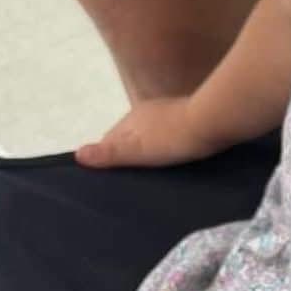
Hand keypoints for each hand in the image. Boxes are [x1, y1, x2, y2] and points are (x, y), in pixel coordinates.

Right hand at [76, 95, 221, 167]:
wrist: (213, 121)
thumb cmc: (172, 138)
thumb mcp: (137, 149)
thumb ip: (109, 152)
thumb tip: (77, 154)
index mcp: (132, 118)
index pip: (111, 139)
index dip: (109, 158)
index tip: (111, 179)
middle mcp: (148, 111)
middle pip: (131, 136)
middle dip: (129, 153)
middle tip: (132, 179)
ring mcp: (169, 112)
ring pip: (151, 134)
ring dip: (150, 149)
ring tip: (153, 173)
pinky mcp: (189, 116)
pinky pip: (170, 134)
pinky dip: (168, 146)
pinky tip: (175, 159)